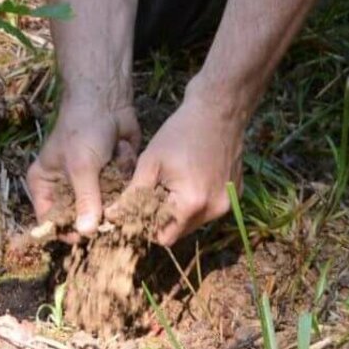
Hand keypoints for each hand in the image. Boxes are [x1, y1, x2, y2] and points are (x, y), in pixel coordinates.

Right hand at [26, 98, 139, 240]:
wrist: (107, 99)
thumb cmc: (84, 129)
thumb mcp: (81, 166)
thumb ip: (85, 200)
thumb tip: (87, 232)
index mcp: (44, 185)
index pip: (50, 220)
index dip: (66, 231)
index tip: (86, 237)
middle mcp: (64, 187)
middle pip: (78, 218)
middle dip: (96, 212)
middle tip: (107, 204)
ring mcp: (89, 184)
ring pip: (103, 208)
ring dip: (112, 191)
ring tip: (112, 164)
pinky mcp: (111, 178)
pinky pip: (119, 194)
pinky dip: (123, 178)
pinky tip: (120, 155)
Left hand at [127, 98, 249, 245]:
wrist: (219, 111)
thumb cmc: (180, 132)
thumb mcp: (150, 162)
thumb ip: (132, 194)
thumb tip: (112, 216)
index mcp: (192, 204)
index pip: (164, 237)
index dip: (148, 228)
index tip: (140, 211)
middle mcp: (214, 209)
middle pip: (181, 232)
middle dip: (164, 219)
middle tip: (155, 193)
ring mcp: (228, 203)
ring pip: (195, 221)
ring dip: (181, 210)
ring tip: (173, 183)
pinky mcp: (236, 195)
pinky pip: (210, 209)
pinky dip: (198, 201)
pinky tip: (192, 177)